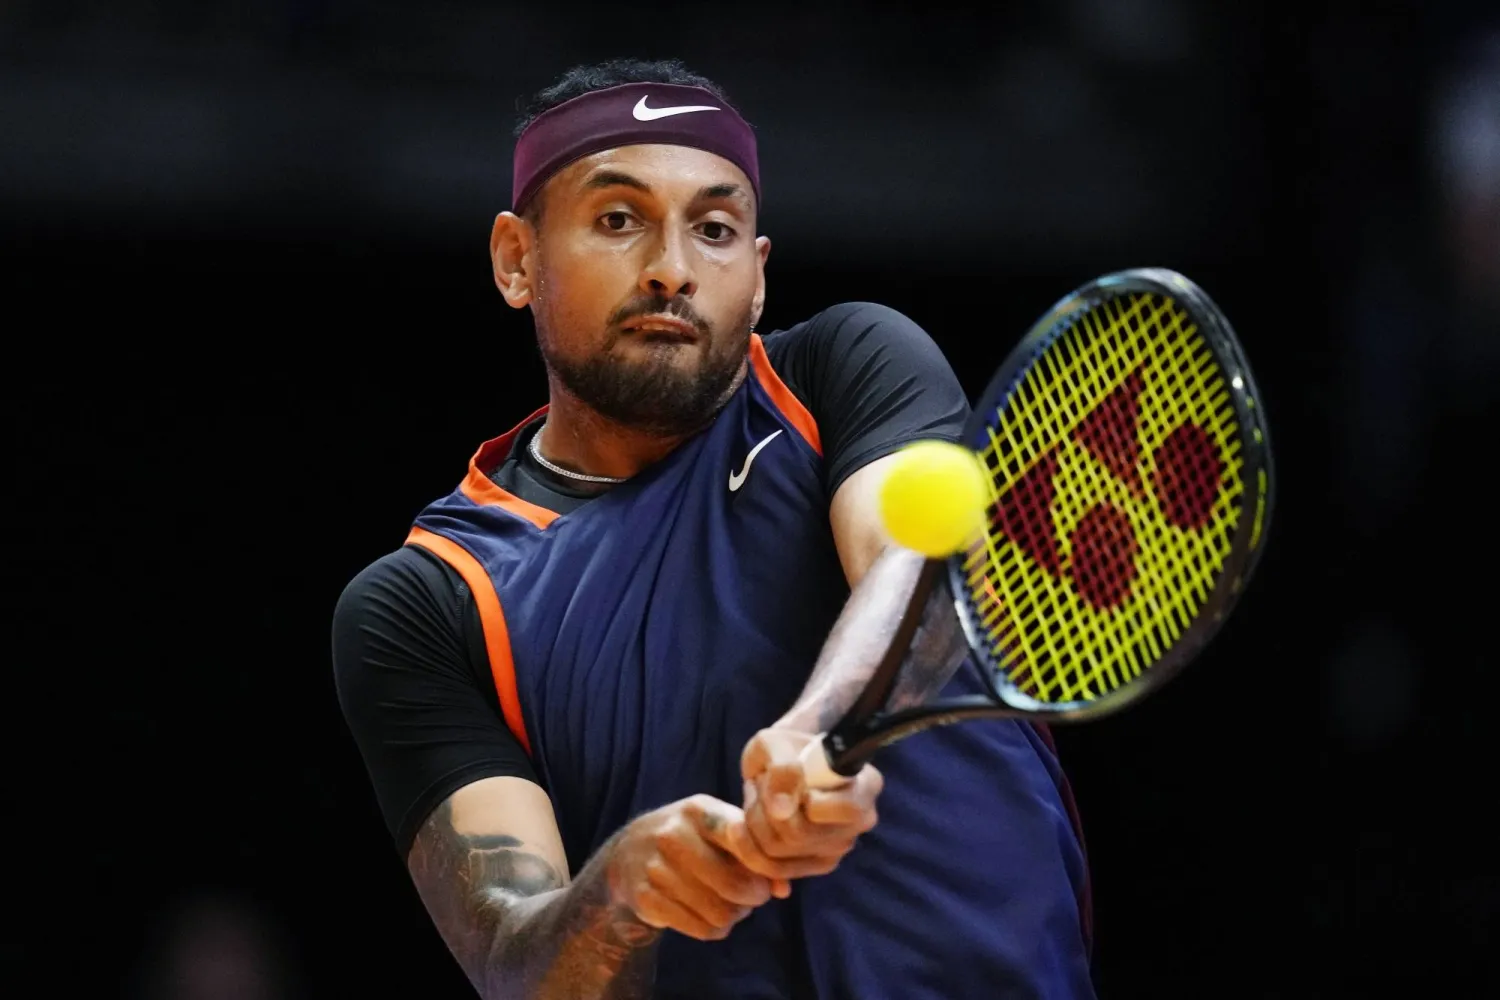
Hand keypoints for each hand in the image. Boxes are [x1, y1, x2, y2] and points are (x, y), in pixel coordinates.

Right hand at [606, 794, 787, 941]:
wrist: (626, 853)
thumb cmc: (687, 837)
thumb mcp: (717, 829)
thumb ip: (753, 851)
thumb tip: (782, 889)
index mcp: (698, 810)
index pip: (743, 838)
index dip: (763, 864)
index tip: (765, 873)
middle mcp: (673, 834)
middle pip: (735, 884)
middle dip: (753, 897)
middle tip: (753, 896)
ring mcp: (656, 867)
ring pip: (719, 911)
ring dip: (734, 916)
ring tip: (732, 906)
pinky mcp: (646, 899)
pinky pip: (699, 928)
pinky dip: (713, 929)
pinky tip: (711, 918)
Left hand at [728, 727, 882, 879]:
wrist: (779, 766)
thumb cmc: (784, 749)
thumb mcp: (776, 743)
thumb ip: (782, 767)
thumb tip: (782, 810)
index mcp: (866, 785)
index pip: (848, 808)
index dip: (808, 798)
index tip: (792, 776)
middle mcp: (861, 821)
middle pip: (800, 833)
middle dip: (765, 807)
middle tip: (761, 784)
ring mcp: (839, 847)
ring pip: (779, 852)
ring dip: (754, 822)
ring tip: (758, 799)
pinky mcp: (816, 866)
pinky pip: (772, 868)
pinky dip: (749, 845)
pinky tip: (747, 822)